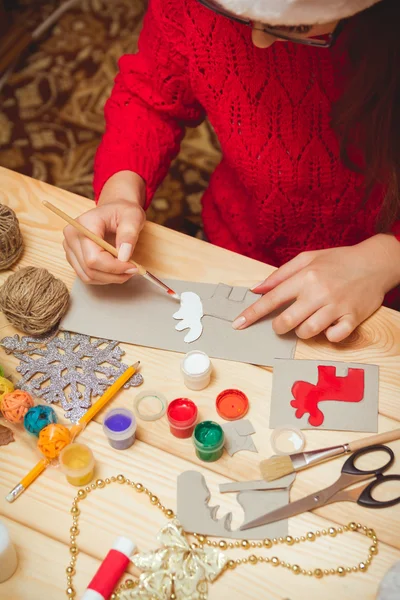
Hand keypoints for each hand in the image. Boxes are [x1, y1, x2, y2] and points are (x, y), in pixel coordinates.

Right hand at [63, 171, 145, 283]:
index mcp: (83, 225)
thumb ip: (129, 235)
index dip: (114, 267)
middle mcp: (71, 237)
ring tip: (126, 270)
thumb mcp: (133, 217)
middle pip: (90, 269)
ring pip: (88, 276)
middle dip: (114, 274)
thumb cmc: (123, 211)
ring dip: (110, 278)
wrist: (114, 210)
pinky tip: (116, 270)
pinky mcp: (73, 257)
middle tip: (133, 270)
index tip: (133, 267)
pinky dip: (103, 277)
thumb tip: (124, 256)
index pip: (93, 258)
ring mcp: (69, 248)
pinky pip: (87, 276)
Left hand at [232, 235, 399, 341]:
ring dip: (302, 332)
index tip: (238, 324)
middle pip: (286, 322)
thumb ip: (280, 275)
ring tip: (308, 321)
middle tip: (281, 323)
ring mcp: (337, 307)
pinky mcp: (353, 318)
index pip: (271, 299)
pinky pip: (333, 338)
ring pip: (307, 332)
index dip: (252, 314)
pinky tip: (329, 325)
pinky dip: (328, 336)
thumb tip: (256, 290)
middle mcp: (319, 292)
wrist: (375, 262)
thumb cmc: (338, 260)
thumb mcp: (308, 258)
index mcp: (306, 276)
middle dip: (278, 327)